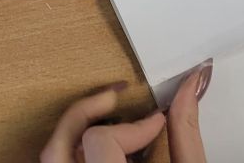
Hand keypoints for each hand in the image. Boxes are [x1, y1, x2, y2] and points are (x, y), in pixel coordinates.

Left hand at [39, 59, 211, 162]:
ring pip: (53, 153)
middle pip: (60, 142)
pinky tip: (98, 142)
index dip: (134, 126)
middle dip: (87, 112)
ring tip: (101, 114)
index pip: (101, 142)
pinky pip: (60, 161)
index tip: (157, 121)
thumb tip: (190, 88)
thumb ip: (186, 135)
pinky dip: (75, 146)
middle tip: (111, 96)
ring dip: (77, 127)